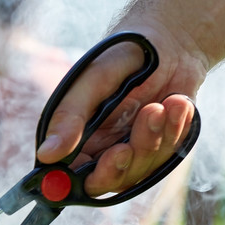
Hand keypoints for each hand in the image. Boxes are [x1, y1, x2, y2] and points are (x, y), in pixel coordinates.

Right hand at [35, 18, 207, 195]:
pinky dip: (175, 130)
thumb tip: (46, 154)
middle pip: (106, 182)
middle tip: (127, 145)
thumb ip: (70, 117)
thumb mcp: (92, 81)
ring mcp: (131, 152)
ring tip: (163, 105)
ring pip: (140, 170)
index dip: (80, 181)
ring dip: (154, 138)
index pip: (67, 175)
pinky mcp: (159, 149)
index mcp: (74, 137)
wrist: (170, 42)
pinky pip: (167, 156)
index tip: (105, 159)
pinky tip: (177, 103)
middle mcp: (99, 150)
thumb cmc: (122, 56)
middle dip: (122, 164)